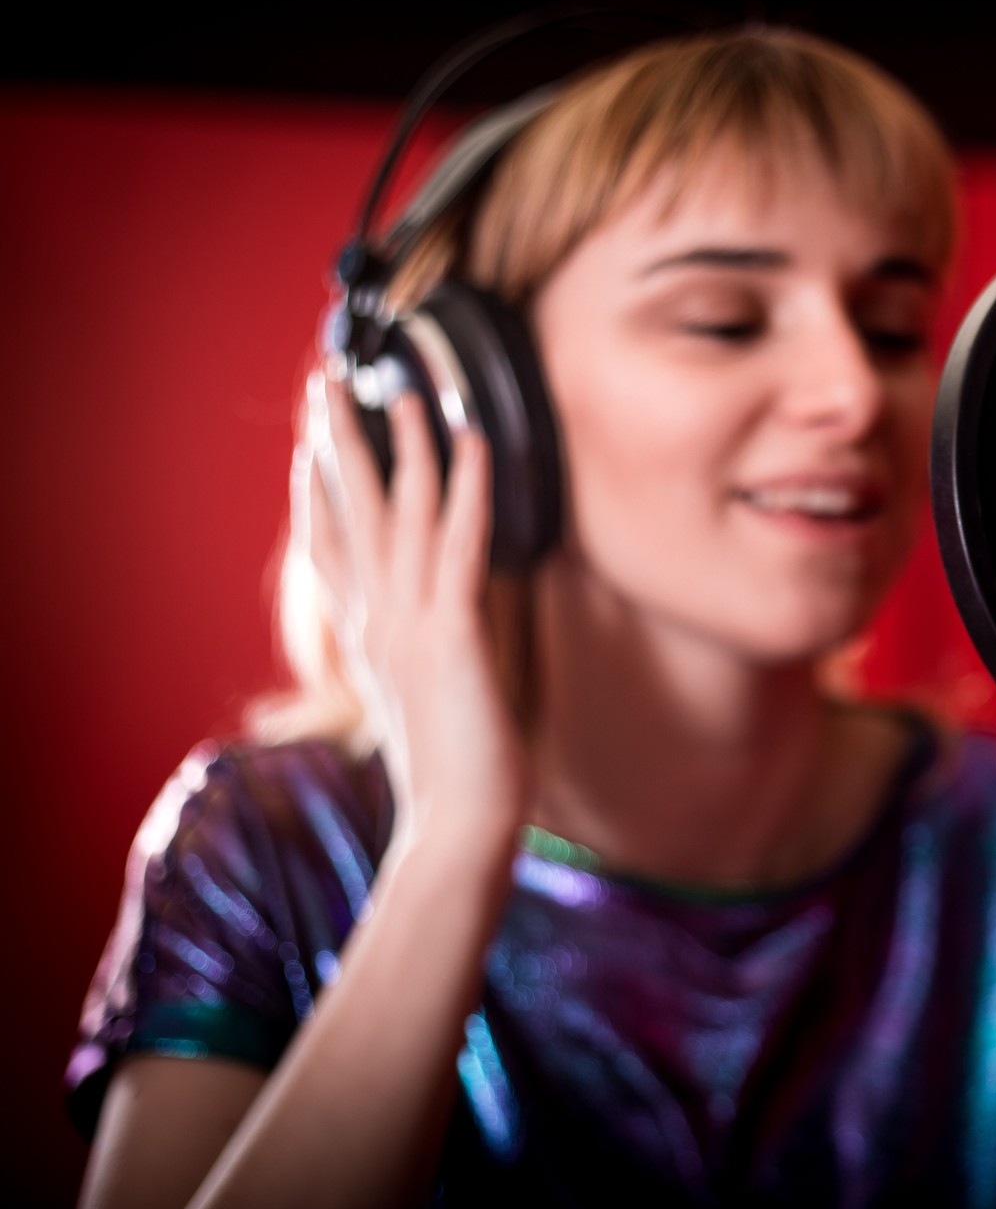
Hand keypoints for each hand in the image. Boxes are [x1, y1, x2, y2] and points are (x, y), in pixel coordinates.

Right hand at [299, 373, 527, 873]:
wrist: (457, 827)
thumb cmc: (449, 774)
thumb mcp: (416, 703)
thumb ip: (409, 658)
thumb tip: (416, 634)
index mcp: (364, 639)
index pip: (330, 546)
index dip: (317, 486)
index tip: (309, 438)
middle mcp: (376, 622)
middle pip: (348, 513)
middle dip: (335, 443)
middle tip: (326, 381)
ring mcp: (409, 624)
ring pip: (399, 515)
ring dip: (402, 446)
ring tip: (402, 389)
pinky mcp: (454, 632)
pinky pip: (461, 544)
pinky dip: (467, 488)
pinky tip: (473, 441)